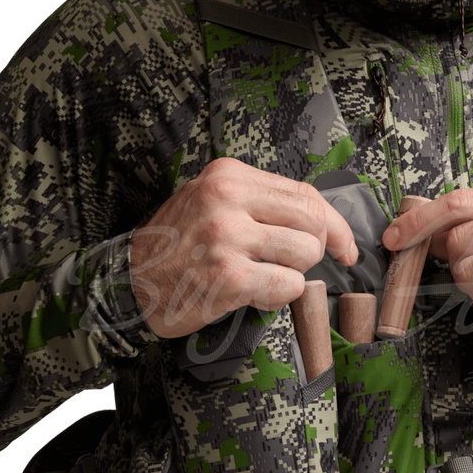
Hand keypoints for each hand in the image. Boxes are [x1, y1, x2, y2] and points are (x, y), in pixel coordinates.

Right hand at [130, 158, 357, 337]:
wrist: (127, 284)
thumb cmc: (175, 246)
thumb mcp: (210, 202)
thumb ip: (260, 202)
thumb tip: (322, 221)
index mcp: (228, 175)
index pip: (305, 193)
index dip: (335, 223)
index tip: (345, 245)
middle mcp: (228, 199)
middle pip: (313, 221)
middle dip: (314, 249)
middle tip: (291, 263)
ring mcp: (228, 237)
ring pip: (305, 254)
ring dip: (293, 273)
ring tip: (262, 276)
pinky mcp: (229, 277)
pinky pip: (288, 286)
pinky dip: (279, 296)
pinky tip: (252, 294)